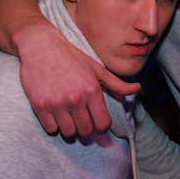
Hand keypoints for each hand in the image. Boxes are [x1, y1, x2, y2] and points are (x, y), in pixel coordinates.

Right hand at [15, 22, 139, 135]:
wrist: (42, 46)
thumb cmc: (71, 56)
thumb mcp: (97, 68)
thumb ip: (117, 84)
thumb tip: (139, 89)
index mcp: (92, 90)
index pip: (103, 124)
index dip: (101, 126)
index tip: (96, 122)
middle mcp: (75, 98)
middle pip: (86, 131)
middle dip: (85, 126)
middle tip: (80, 116)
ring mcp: (57, 103)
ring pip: (68, 132)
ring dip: (69, 127)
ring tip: (68, 115)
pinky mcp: (40, 106)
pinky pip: (51, 129)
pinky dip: (54, 125)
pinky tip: (55, 113)